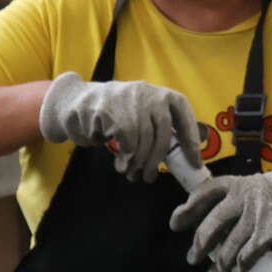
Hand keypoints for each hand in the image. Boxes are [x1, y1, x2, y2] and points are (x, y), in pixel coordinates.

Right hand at [38, 73, 201, 182]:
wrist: (76, 101)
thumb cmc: (115, 114)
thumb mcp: (140, 114)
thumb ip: (158, 129)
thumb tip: (181, 156)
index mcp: (160, 94)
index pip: (183, 114)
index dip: (191, 139)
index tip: (195, 162)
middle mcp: (147, 93)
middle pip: (161, 133)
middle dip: (155, 160)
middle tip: (149, 177)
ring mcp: (127, 100)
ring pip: (141, 139)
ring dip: (137, 162)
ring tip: (131, 173)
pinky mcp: (108, 110)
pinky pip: (123, 141)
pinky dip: (123, 156)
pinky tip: (119, 162)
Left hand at [169, 162, 271, 271]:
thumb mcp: (249, 187)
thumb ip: (226, 200)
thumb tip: (196, 221)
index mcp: (234, 185)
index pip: (203, 194)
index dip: (187, 209)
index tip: (175, 225)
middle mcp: (243, 199)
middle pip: (211, 226)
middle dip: (199, 246)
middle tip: (192, 259)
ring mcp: (256, 217)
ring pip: (229, 248)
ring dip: (218, 266)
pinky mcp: (269, 235)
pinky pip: (247, 257)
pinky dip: (238, 270)